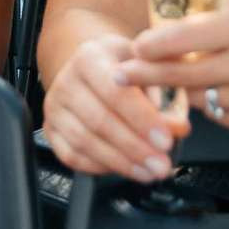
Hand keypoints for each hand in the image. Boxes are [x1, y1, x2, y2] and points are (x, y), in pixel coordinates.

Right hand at [42, 34, 183, 182]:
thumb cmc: (125, 66)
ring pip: (84, 142)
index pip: (115, 92)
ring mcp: (54, 107)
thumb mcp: (147, 64)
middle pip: (99, 121)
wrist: (94, 65)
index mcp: (89, 57)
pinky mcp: (50, 130)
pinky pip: (72, 157)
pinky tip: (125, 169)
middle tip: (162, 165)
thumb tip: (178, 127)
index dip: (142, 119)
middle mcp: (66, 81)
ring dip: (121, 162)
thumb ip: (165, 92)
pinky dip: (100, 167)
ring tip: (149, 172)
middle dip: (135, 148)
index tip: (166, 140)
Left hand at [114, 0, 228, 132]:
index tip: (133, 47)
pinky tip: (212, 88)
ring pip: (197, 99)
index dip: (151, 46)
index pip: (182, 38)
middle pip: (182, 75)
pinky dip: (210, 103)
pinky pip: (218, 116)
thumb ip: (207, 6)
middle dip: (146, 76)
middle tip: (121, 75)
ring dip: (181, 89)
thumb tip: (162, 11)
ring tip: (170, 77)